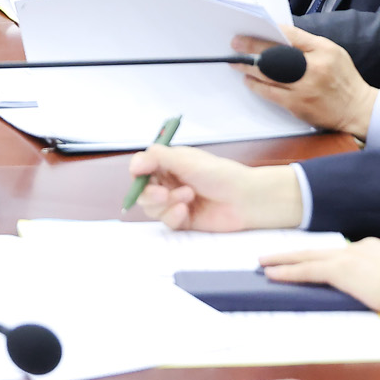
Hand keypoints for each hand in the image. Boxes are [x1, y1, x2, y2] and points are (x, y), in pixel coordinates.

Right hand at [126, 143, 302, 231]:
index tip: (139, 174)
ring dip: (166, 203)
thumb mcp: (186, 160)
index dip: (138, 172)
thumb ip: (158, 158)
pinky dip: (173, 216)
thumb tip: (135, 163)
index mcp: (169, 164)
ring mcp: (176, 202)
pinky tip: (186, 211)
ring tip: (188, 197)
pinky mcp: (183, 220)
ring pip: (152, 208)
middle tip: (164, 193)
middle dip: (151, 193)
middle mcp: (170, 183)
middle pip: (143, 191)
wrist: (245, 198)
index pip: (142, 168)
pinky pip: (166, 221)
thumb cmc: (220, 174)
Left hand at [233, 27, 378, 136]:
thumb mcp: (334, 52)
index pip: (292, 35)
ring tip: (237, 62)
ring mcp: (304, 88)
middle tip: (236, 44)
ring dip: (249, 67)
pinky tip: (249, 80)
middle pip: (276, 54)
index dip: (270, 30)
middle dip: (252, 48)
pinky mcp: (298, 105)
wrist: (358, 110)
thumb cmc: (344, 79)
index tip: (254, 27)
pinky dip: (257, 85)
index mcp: (324, 50)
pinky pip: (270, 93)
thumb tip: (280, 37)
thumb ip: (309, 44)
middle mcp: (314, 68)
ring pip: (269, 75)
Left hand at [259, 237, 379, 316]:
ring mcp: (349, 258)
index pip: (340, 253)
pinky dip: (288, 272)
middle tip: (272, 257)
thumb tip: (379, 297)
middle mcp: (358, 249)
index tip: (308, 260)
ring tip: (264, 264)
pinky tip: (273, 275)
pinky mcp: (343, 270)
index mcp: (373, 250)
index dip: (320, 257)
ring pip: (307, 257)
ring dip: (283, 261)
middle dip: (293, 254)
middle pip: (317, 250)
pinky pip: (308, 270)